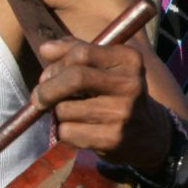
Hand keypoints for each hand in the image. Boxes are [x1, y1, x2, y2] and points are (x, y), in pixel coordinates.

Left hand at [35, 38, 171, 170]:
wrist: (148, 132)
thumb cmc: (117, 92)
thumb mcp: (106, 66)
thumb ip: (76, 51)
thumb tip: (45, 48)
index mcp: (129, 59)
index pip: (82, 53)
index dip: (57, 65)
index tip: (47, 76)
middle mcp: (130, 84)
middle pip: (75, 78)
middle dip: (48, 89)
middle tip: (39, 97)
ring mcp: (122, 113)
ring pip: (66, 109)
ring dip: (58, 113)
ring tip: (72, 114)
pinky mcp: (112, 139)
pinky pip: (68, 132)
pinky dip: (65, 132)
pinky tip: (80, 129)